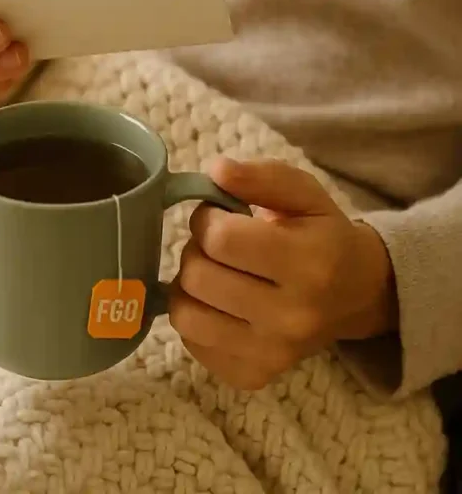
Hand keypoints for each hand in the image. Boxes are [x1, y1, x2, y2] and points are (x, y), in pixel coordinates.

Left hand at [169, 157, 397, 390]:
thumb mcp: (303, 192)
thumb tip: (216, 170)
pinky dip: (196, 319)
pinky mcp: (254, 376)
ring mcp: (273, 354)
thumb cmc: (323, 235)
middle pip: (198, 276)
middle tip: (216, 245)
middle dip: (196, 249)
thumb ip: (260, 176)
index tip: (217, 216)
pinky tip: (218, 304)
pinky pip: (193, 345)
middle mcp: (293, 317)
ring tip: (213, 273)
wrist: (359, 295)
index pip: (221, 239)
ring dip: (188, 286)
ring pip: (186, 315)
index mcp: (309, 264)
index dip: (206, 219)